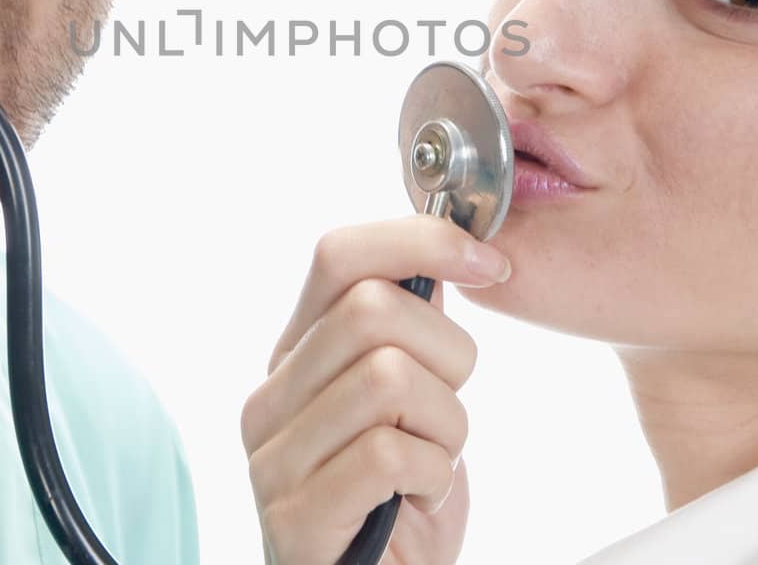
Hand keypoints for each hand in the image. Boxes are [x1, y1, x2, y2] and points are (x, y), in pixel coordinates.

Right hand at [241, 217, 510, 564]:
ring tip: (432, 461)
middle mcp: (270, 396)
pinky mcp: (296, 515)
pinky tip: (418, 497)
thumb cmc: (399, 498)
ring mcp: (274, 457)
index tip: (488, 262)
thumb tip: (448, 251)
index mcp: (296, 353)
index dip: (422, 241)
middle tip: (448, 409)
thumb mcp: (410, 399)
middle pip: (372, 310)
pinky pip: (388, 453)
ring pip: (388, 378)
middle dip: (448, 356)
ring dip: (444, 426)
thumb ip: (410, 329)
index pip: (339, 254)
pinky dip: (432, 475)